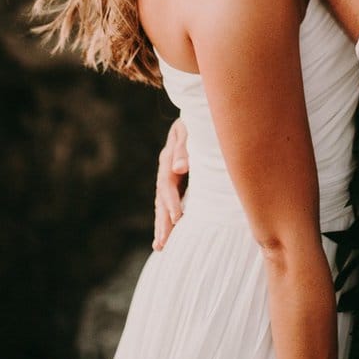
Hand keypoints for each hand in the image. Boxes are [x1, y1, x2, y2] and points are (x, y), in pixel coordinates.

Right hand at [152, 118, 188, 249]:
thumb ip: (185, 148)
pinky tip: (168, 235)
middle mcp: (166, 168)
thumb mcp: (191, 129)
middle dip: (162, 222)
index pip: (167, 184)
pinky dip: (168, 218)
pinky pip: (170, 202)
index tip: (178, 218)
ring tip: (160, 246)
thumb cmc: (198, 120)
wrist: (198, 112)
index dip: (172, 201)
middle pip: (161, 199)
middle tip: (163, 243)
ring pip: (163, 204)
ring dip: (162, 225)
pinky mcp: (177, 180)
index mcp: (168, 157)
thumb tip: (178, 169)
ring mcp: (169, 175)